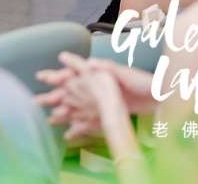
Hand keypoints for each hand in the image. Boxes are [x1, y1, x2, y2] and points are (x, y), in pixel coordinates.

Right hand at [35, 53, 155, 140]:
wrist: (162, 99)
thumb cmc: (144, 82)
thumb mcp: (124, 72)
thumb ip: (106, 67)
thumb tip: (88, 63)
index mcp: (98, 74)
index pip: (73, 74)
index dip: (59, 76)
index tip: (43, 77)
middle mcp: (97, 87)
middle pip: (70, 91)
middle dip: (54, 95)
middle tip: (36, 101)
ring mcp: (102, 101)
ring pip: (76, 107)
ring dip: (63, 113)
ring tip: (49, 119)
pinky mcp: (109, 114)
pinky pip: (89, 122)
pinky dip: (79, 127)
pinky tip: (70, 134)